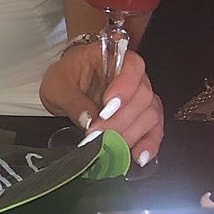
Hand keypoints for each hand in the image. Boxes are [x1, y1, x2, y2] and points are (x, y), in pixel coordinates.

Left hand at [40, 45, 162, 167]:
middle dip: (121, 118)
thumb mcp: (58, 86)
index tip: (107, 106)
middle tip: (100, 133)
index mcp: (113, 57)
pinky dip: (149, 144)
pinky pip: (154, 130)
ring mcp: (140, 97)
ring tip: (112, 146)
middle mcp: (134, 76)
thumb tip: (89, 121)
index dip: (125, 86)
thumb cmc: (65, 78)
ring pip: (150, 114)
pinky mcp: (142, 117)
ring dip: (132, 133)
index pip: (132, 66)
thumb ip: (73, 101)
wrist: (67, 85)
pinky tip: (138, 156)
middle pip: (142, 96)